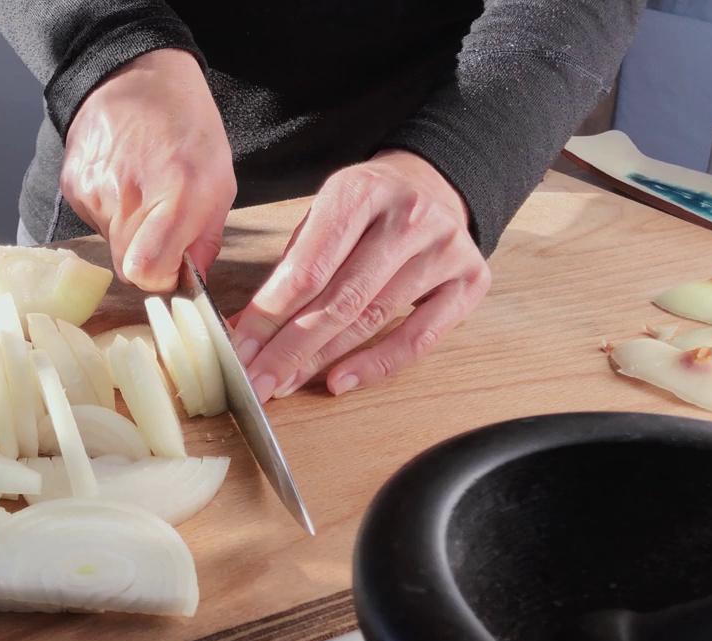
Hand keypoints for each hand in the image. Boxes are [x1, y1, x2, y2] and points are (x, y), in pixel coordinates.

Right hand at [61, 49, 235, 290]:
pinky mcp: (73, 184)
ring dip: (128, 231)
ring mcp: (95, 189)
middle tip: (161, 223)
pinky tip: (122, 179)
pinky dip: (109, 211)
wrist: (137, 75)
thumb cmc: (189, 127)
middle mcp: (129, 195)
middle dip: (147, 256)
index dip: (161, 278)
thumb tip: (190, 280)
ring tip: (142, 190)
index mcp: (176, 195)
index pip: (146, 272)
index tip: (171, 266)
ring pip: (110, 243)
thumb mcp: (221, 181)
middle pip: (127, 265)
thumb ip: (206, 239)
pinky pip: (93, 221)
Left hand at [231, 149, 490, 400]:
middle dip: (291, 347)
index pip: (309, 267)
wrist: (431, 186)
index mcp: (360, 191)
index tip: (242, 350)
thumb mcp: (322, 216)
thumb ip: (288, 269)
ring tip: (286, 383)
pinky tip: (340, 381)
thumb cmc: (367, 210)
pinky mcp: (469, 279)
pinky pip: (419, 337)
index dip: (270, 315)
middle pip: (340, 299)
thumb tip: (245, 329)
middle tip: (259, 381)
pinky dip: (376, 364)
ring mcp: (444, 248)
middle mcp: (408, 216)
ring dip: (323, 359)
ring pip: (374, 319)